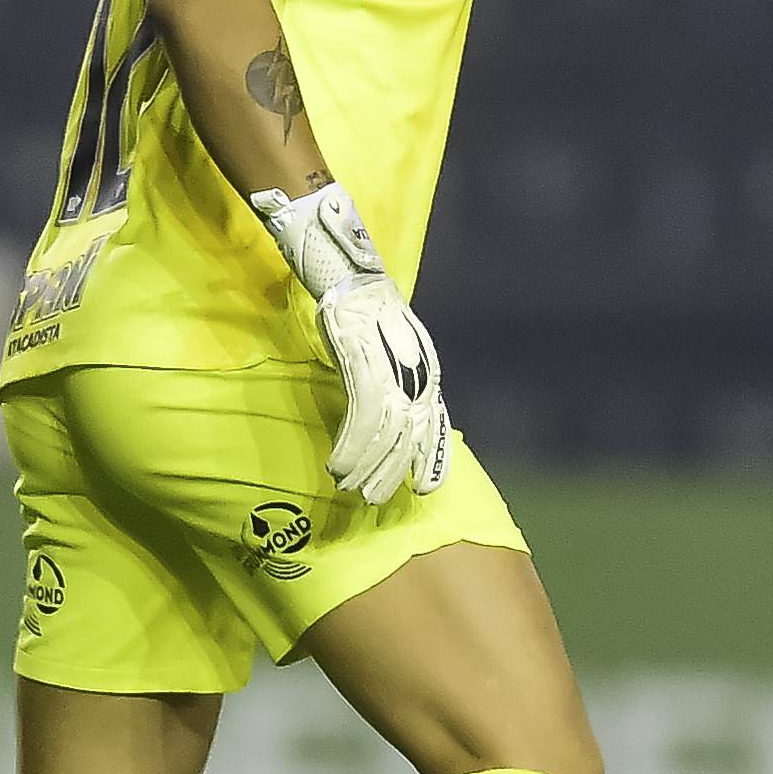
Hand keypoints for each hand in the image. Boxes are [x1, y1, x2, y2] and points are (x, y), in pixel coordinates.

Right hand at [252, 183, 451, 503]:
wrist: (351, 275)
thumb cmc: (369, 313)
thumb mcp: (397, 348)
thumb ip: (401, 380)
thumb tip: (400, 417)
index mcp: (427, 369)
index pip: (434, 422)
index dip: (432, 458)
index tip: (426, 488)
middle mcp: (416, 371)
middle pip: (410, 434)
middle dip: (394, 472)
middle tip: (377, 498)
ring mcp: (390, 367)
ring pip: (385, 432)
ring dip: (367, 466)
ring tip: (351, 488)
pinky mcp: (362, 362)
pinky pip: (360, 415)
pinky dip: (349, 445)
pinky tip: (338, 465)